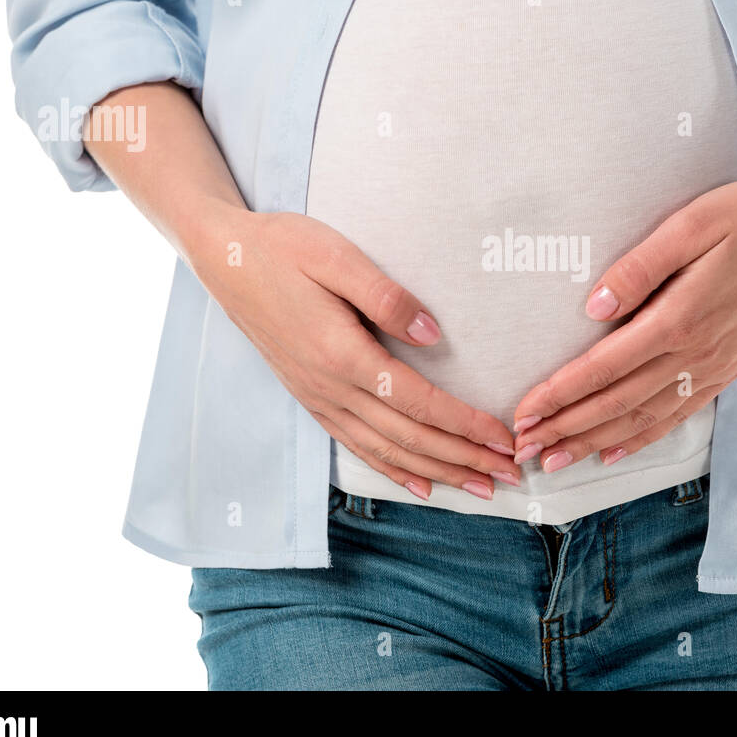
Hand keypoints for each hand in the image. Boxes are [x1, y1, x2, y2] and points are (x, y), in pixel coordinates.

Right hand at [189, 206, 520, 499]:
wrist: (225, 259)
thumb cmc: (284, 248)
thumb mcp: (336, 256)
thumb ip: (385, 296)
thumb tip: (432, 334)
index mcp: (341, 354)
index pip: (418, 402)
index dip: (465, 425)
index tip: (505, 438)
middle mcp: (330, 387)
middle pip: (409, 438)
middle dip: (464, 460)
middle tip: (511, 474)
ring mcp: (318, 398)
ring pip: (386, 451)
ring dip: (438, 473)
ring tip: (480, 488)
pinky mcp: (311, 398)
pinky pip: (358, 446)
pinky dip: (394, 470)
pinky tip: (421, 486)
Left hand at [510, 180, 736, 470]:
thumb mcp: (693, 224)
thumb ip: (640, 267)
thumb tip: (594, 307)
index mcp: (680, 318)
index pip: (604, 368)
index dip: (560, 394)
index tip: (523, 414)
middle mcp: (696, 354)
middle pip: (617, 404)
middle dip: (565, 430)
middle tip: (523, 451)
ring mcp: (714, 369)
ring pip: (643, 419)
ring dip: (595, 443)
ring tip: (555, 461)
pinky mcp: (726, 372)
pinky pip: (677, 417)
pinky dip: (641, 440)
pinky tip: (613, 453)